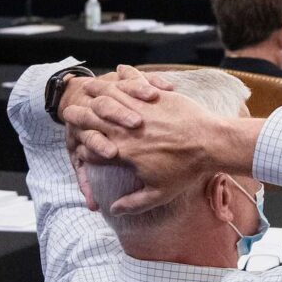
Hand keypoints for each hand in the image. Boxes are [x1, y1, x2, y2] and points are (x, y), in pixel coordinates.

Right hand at [62, 65, 261, 214]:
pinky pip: (133, 82)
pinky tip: (117, 72)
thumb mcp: (160, 193)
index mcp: (124, 152)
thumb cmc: (187, 170)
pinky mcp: (154, 96)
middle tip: (70, 112)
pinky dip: (123, 76)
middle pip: (92, 119)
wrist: (211, 143)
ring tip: (86, 87)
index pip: (91, 151)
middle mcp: (126, 129)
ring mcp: (139, 109)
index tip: (83, 149)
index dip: (84, 150)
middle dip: (78, 116)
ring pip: (109, 96)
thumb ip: (134, 203)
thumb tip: (114, 209)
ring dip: (95, 91)